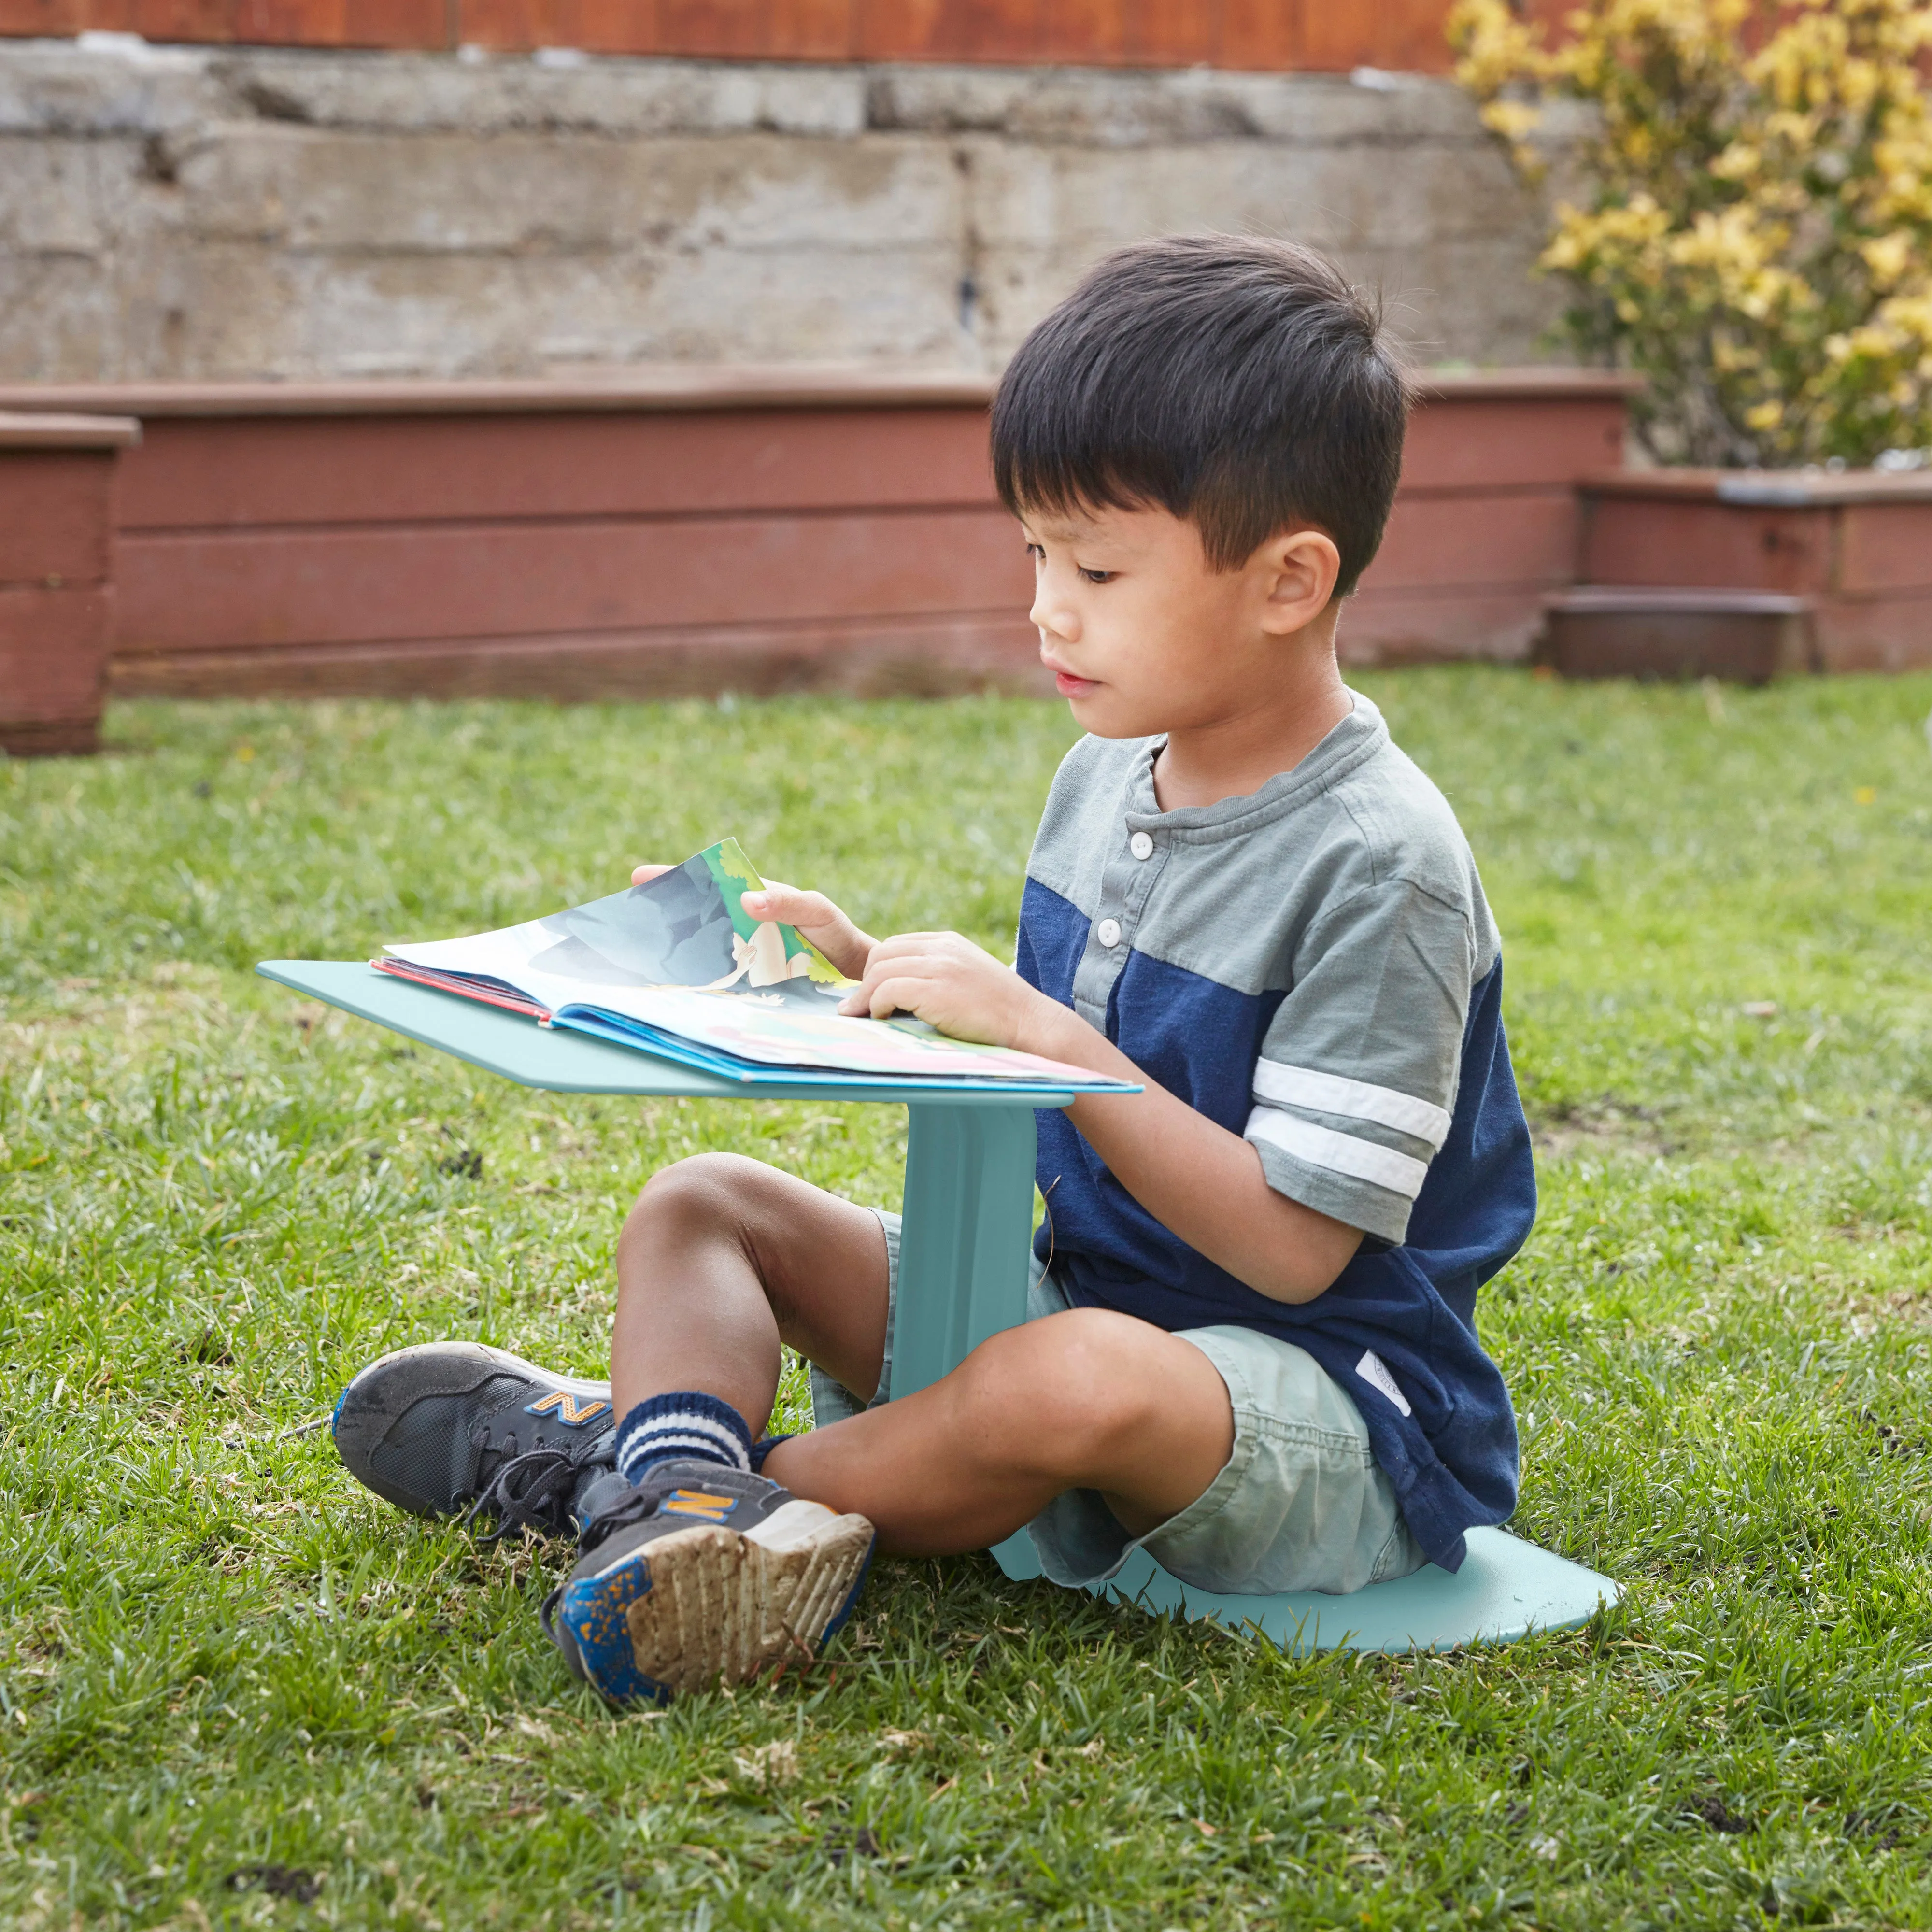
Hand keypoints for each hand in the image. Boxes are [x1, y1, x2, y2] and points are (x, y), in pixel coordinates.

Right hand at [630, 864, 877, 980]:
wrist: (855, 976)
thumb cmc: (833, 935)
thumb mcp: (815, 910)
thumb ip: (787, 902)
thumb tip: (747, 899)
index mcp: (750, 901)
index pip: (706, 883)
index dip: (673, 879)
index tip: (638, 878)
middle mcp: (738, 929)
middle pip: (692, 919)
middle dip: (659, 919)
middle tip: (625, 923)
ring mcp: (739, 958)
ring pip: (698, 953)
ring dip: (671, 956)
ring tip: (637, 959)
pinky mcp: (745, 987)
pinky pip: (715, 982)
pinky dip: (696, 984)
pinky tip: (677, 991)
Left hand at [835, 930, 1060, 1052]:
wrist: (1032, 1025)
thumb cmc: (1000, 1014)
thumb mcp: (967, 980)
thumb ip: (936, 976)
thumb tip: (894, 994)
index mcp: (948, 942)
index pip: (895, 945)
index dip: (877, 970)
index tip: (869, 994)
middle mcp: (942, 947)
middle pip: (881, 955)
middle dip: (867, 982)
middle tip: (863, 1010)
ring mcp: (940, 966)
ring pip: (879, 972)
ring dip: (867, 998)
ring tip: (869, 1018)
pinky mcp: (936, 989)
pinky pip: (887, 990)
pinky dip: (877, 1006)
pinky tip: (884, 1020)